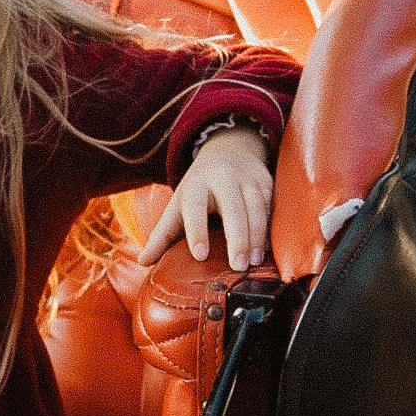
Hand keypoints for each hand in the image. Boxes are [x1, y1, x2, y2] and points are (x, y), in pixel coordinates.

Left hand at [137, 126, 272, 272]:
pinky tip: (270, 249)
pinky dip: (271, 229)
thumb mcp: (178, 205)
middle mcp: (222, 179)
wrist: (228, 149)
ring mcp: (247, 180)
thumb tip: (143, 262)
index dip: (196, 231)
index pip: (195, 208)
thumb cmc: (199, 188)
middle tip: (238, 266)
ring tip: (254, 262)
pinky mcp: (266, 183)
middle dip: (237, 238)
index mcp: (196, 186)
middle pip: (232, 209)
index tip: (199, 255)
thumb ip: (162, 234)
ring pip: (256, 208)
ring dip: (257, 237)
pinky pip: (271, 207)